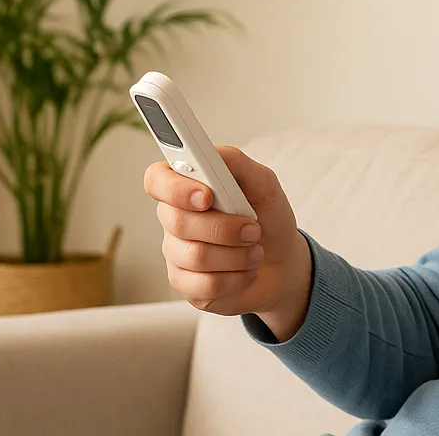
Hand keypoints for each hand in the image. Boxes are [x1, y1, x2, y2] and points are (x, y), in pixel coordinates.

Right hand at [144, 145, 311, 338]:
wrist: (281, 260)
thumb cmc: (267, 216)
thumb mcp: (263, 182)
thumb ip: (235, 163)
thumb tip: (211, 153)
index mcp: (187, 186)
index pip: (157, 180)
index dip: (175, 189)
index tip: (206, 196)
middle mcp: (175, 218)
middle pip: (178, 222)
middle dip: (225, 228)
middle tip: (253, 229)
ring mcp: (176, 253)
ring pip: (194, 256)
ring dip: (237, 254)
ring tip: (255, 249)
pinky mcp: (185, 284)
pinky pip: (203, 285)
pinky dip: (236, 277)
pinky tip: (245, 270)